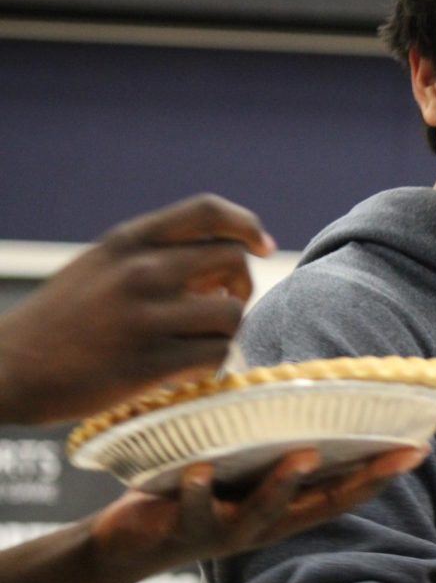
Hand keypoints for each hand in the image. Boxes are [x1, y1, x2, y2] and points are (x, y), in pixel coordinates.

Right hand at [0, 194, 274, 423]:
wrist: (9, 369)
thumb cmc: (65, 321)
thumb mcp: (104, 266)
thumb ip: (158, 257)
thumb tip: (228, 261)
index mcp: (129, 241)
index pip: (208, 211)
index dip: (247, 225)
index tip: (262, 246)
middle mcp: (140, 271)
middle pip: (234, 262)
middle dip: (240, 287)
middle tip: (220, 308)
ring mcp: (145, 317)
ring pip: (231, 315)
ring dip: (225, 333)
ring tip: (196, 343)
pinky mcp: (149, 362)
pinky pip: (215, 356)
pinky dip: (211, 366)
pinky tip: (185, 370)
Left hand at [86, 445, 427, 582]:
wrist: (125, 545)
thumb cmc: (190, 495)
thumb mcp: (238, 472)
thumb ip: (271, 448)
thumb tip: (304, 394)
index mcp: (284, 508)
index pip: (343, 490)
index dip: (382, 472)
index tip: (419, 447)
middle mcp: (265, 524)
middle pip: (323, 505)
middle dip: (363, 481)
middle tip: (397, 455)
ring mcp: (226, 531)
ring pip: (263, 512)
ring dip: (284, 485)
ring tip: (303, 455)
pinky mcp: (183, 531)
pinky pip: (191, 512)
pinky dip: (196, 491)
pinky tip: (199, 471)